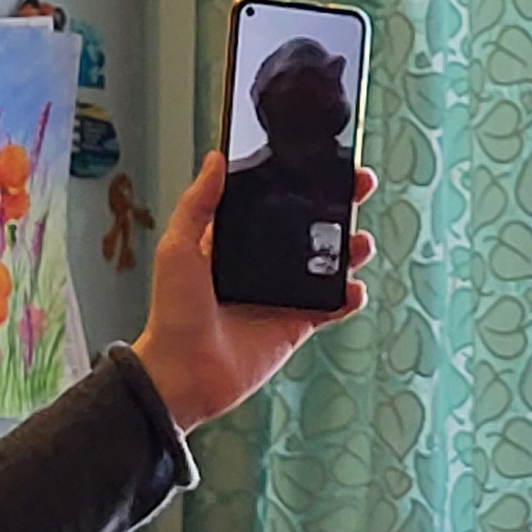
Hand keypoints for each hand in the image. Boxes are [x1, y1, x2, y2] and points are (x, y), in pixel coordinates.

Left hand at [129, 152, 377, 435]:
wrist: (183, 373)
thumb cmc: (171, 312)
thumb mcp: (178, 248)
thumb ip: (198, 204)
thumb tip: (215, 159)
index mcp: (237, 239)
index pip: (276, 199)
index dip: (301, 180)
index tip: (325, 158)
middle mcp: (264, 263)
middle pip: (311, 225)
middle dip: (340, 204)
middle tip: (360, 184)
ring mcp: (283, 293)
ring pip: (329, 263)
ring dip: (351, 249)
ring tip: (360, 242)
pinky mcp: (296, 323)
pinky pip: (332, 306)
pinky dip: (348, 298)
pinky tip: (353, 289)